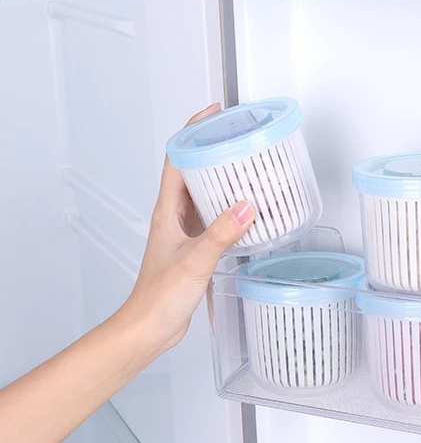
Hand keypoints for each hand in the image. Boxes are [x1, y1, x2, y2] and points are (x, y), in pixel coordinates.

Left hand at [117, 103, 254, 357]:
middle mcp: (174, 216)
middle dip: (214, 149)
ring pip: (205, 193)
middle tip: (239, 138)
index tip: (215, 114)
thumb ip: (222, 232)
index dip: (194, 130)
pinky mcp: (195, 247)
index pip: (177, 157)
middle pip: (193, 169)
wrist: (148, 327)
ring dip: (224, 178)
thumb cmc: (158, 298)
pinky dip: (231, 208)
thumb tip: (247, 206)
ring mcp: (184, 231)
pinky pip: (215, 216)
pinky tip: (249, 213)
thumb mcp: (195, 260)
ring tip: (250, 169)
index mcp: (167, 210)